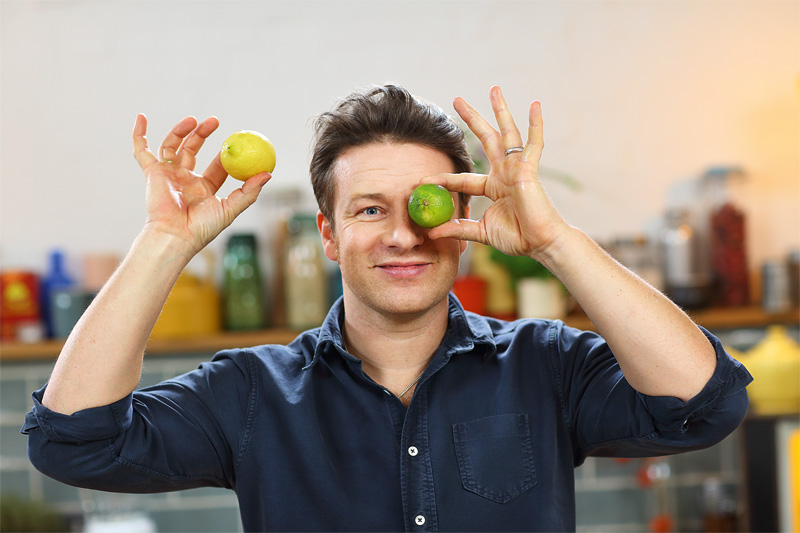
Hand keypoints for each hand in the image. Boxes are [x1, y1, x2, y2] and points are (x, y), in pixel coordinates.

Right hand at [132, 114, 270, 254]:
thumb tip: (268, 173)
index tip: (236, 141)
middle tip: (214, 121)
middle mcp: (185, 180)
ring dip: (181, 130)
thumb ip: (249, 191)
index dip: (226, 154)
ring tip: (193, 120)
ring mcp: (168, 175)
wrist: (176, 235)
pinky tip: (141, 118)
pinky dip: (139, 134)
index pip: (216, 166)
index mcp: (203, 189)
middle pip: (193, 150)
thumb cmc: (203, 228)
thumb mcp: (231, 208)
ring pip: (172, 145)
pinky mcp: (152, 173)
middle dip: (202, 134)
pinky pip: (141, 150)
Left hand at [423, 86, 568, 259]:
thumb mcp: (482, 233)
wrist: (541, 244)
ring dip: (500, 111)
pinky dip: (536, 124)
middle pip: (486, 139)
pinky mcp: (529, 170)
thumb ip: (459, 229)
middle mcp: (504, 173)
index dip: (442, 179)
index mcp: (492, 187)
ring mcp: (517, 169)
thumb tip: (432, 232)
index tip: (422, 179)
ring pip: (507, 133)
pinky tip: (535, 105)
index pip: (462, 178)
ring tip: (493, 89)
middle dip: (472, 119)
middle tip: (456, 100)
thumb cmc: (518, 239)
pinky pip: (534, 144)